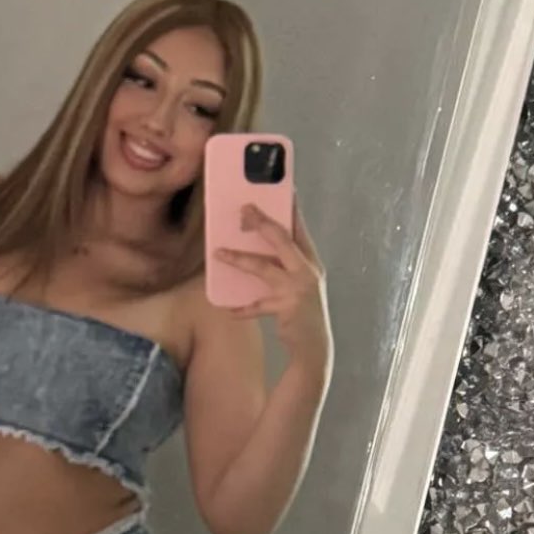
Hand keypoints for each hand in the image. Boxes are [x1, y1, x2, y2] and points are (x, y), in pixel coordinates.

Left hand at [216, 201, 332, 377]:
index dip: (291, 206)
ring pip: (263, 267)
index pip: (299, 227)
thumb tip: (254, 246)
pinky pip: (257, 304)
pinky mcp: (286, 307)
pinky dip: (242, 307)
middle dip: (261, 222)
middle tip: (244, 209)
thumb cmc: (304, 310)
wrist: (315, 346)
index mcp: (310, 260)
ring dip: (239, 258)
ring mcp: (297, 288)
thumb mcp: (299, 282)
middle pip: (282, 238)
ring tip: (218, 253)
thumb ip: (284, 263)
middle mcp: (306, 270)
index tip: (282, 187)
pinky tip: (227, 307)